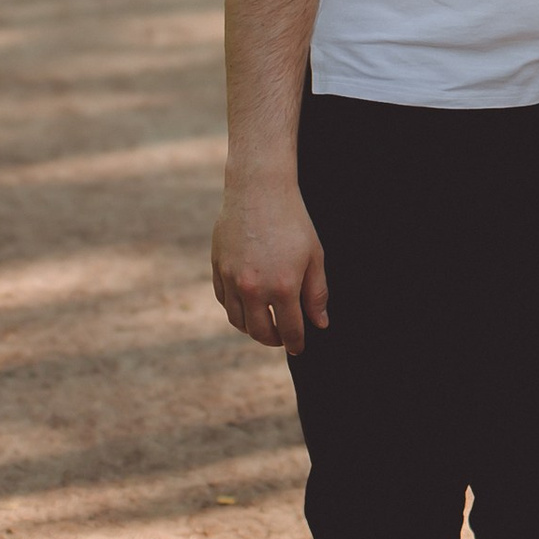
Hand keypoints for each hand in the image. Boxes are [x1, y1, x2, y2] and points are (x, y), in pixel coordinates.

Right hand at [211, 183, 328, 355]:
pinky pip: (224, 301)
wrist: (258, 191)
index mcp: (283, 287)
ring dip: (252, 328)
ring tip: (265, 324)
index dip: (296, 343)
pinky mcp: (218, 268)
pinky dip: (235, 310)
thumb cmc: (293, 221)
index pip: (290, 329)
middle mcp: (253, 289)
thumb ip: (317, 293)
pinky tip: (247, 306)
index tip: (299, 347)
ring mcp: (232, 280)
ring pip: (238, 321)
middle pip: (260, 332)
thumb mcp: (314, 256)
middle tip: (283, 338)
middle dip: (274, 340)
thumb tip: (320, 323)